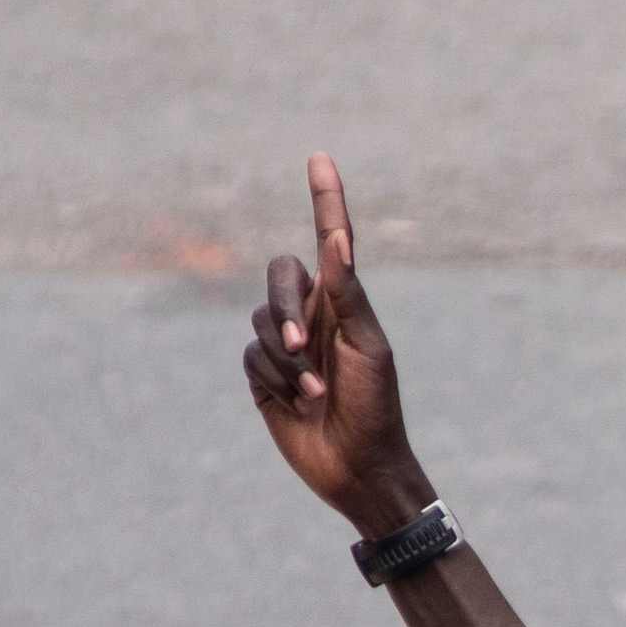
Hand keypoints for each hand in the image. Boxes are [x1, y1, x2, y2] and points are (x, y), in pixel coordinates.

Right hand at [241, 154, 432, 526]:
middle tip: (304, 346)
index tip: (320, 159)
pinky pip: (249, 357)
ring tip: (313, 392)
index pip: (330, 238)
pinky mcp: (264, 377)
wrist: (358, 467)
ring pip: (258, 320)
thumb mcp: (367, 347)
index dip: (325, 200)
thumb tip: (335, 239)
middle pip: (278, 276)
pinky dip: (271, 378)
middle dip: (283, 307)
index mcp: (343, 301)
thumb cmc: (376, 407)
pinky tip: (295, 402)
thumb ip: (346, 293)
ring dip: (283, 359)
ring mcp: (286, 345)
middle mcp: (313, 315)